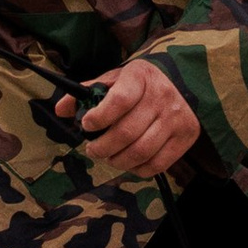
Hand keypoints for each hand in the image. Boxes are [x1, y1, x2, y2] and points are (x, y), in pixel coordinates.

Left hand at [78, 58, 200, 179]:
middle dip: (102, 147)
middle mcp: (162, 96)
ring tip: (109, 157)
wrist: (183, 81)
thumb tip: (61, 110)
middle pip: (126, 133)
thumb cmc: (140, 83)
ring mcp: (176, 118)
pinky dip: (138, 169)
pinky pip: (157, 164)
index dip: (99, 117)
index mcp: (141, 77)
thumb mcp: (115, 79)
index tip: (86, 125)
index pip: (119, 100)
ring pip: (140, 152)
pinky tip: (129, 162)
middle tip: (93, 149)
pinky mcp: (186, 136)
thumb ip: (86, 92)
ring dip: (117, 161)